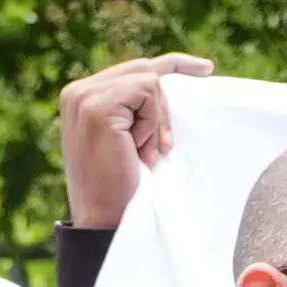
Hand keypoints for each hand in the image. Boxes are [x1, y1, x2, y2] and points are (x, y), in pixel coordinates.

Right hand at [59, 52, 214, 228]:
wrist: (107, 221)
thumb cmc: (126, 190)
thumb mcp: (132, 143)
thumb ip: (137, 114)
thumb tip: (169, 92)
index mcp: (85, 97)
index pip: (134, 69)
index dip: (173, 65)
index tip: (207, 69)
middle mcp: (79, 90)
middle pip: (144, 69)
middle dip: (167, 105)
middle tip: (168, 145)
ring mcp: (84, 95)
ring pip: (148, 80)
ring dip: (158, 122)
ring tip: (144, 153)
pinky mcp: (96, 106)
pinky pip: (145, 93)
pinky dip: (153, 123)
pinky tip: (140, 150)